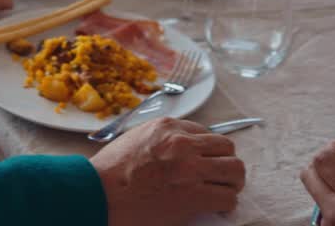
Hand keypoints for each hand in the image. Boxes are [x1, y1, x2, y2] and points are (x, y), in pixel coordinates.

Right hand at [91, 117, 245, 225]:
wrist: (99, 194)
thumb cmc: (110, 170)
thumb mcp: (136, 138)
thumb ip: (161, 138)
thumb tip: (183, 148)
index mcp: (168, 127)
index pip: (206, 133)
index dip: (208, 150)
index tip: (205, 162)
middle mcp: (183, 143)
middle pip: (227, 148)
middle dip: (226, 163)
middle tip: (220, 177)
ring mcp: (190, 169)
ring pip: (235, 171)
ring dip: (231, 183)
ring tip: (223, 192)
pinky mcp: (194, 196)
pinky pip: (228, 198)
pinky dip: (225, 205)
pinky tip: (215, 208)